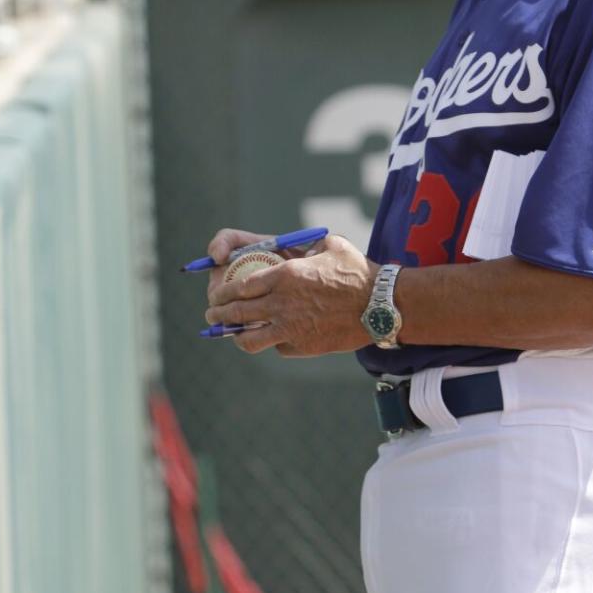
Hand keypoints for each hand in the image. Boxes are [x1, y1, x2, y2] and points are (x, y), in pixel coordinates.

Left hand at [205, 233, 377, 357]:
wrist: (379, 305)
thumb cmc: (357, 271)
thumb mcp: (329, 246)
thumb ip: (305, 249)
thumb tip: (294, 249)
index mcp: (284, 275)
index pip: (239, 285)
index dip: (223, 291)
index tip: (217, 294)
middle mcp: (281, 302)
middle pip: (237, 311)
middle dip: (218, 314)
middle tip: (212, 315)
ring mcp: (290, 328)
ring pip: (248, 337)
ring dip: (235, 335)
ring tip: (231, 334)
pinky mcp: (301, 346)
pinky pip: (276, 346)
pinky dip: (272, 342)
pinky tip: (272, 338)